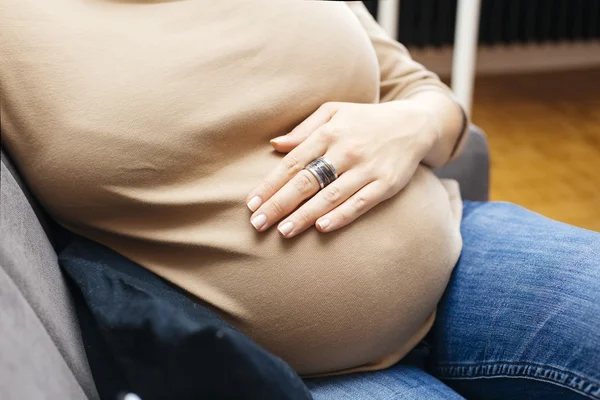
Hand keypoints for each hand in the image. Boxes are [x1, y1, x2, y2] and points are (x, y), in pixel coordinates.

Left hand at [245, 100, 440, 237]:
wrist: (414, 125)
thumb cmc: (365, 120)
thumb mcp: (334, 112)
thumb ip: (305, 129)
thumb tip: (276, 144)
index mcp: (329, 132)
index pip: (293, 163)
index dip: (270, 184)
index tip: (252, 203)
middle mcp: (346, 151)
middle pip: (306, 182)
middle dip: (280, 204)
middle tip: (258, 223)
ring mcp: (367, 168)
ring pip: (330, 196)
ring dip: (305, 215)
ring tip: (283, 231)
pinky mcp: (386, 184)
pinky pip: (360, 203)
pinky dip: (341, 216)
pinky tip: (322, 227)